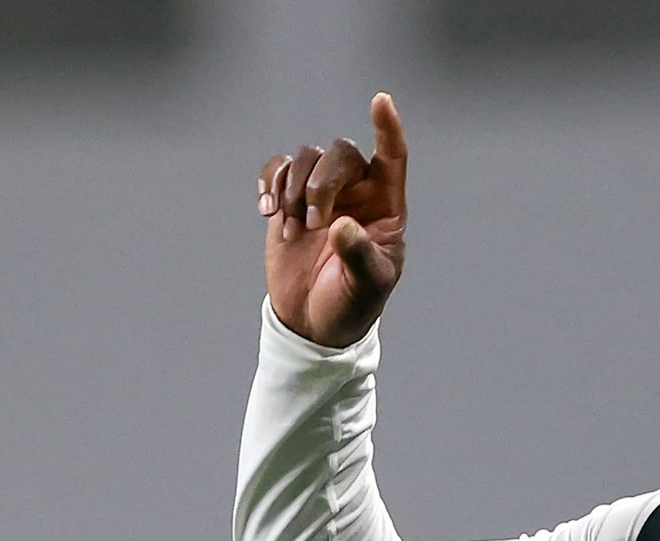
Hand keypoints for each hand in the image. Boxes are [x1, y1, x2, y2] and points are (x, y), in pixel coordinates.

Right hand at [258, 92, 407, 348]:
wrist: (313, 322)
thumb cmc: (351, 305)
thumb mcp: (365, 288)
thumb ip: (358, 256)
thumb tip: (340, 224)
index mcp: (386, 211)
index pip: (392, 159)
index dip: (388, 129)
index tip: (381, 101)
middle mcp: (356, 193)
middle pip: (339, 154)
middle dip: (321, 183)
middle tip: (312, 224)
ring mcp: (322, 193)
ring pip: (306, 157)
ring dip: (293, 190)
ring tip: (291, 232)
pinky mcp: (290, 198)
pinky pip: (277, 168)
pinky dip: (269, 183)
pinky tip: (267, 211)